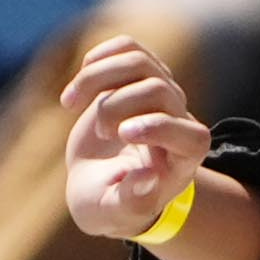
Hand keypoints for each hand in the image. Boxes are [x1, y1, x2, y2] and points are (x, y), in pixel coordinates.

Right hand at [60, 34, 214, 241]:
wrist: (103, 184)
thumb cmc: (112, 203)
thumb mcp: (115, 213)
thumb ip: (131, 202)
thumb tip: (148, 176)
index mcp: (184, 157)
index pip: (189, 133)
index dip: (157, 127)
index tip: (121, 135)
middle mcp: (179, 119)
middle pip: (157, 89)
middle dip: (116, 106)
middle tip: (100, 133)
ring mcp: (160, 92)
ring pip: (138, 61)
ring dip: (97, 77)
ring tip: (70, 103)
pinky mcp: (137, 76)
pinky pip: (126, 46)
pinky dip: (98, 56)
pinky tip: (79, 82)